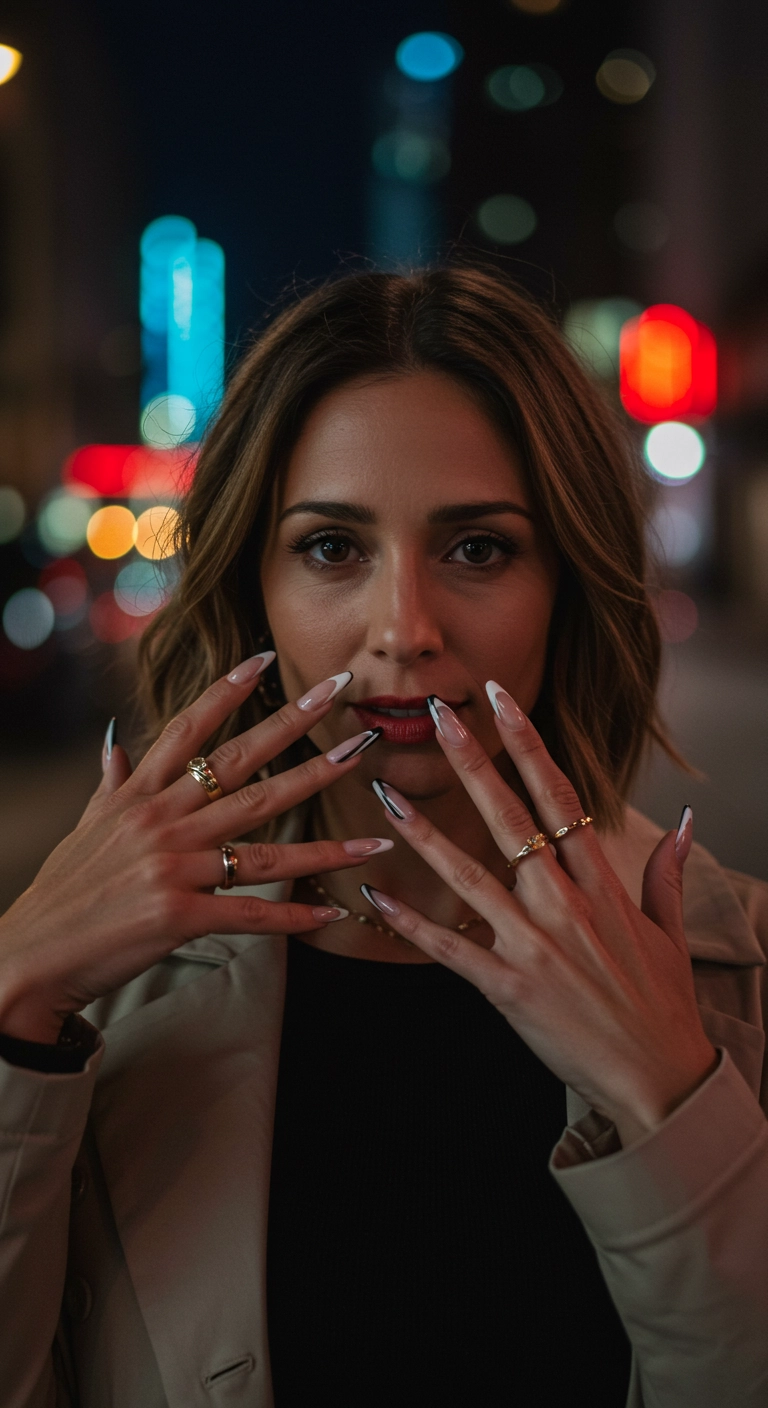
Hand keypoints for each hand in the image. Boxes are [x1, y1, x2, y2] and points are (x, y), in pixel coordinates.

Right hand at [0, 657, 384, 1042]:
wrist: (29, 957)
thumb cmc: (61, 893)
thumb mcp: (85, 828)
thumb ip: (110, 782)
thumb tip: (116, 740)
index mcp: (138, 796)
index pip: (189, 729)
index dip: (228, 692)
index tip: (266, 659)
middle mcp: (160, 822)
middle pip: (243, 769)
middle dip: (300, 732)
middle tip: (346, 701)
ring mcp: (172, 867)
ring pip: (264, 842)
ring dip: (326, 838)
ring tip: (377, 826)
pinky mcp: (179, 916)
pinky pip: (251, 912)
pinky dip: (294, 914)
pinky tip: (334, 910)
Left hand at [364, 686, 716, 1147]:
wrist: (659, 1079)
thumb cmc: (663, 1006)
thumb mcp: (672, 932)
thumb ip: (667, 872)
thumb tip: (683, 819)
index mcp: (602, 885)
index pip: (561, 796)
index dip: (529, 743)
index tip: (502, 700)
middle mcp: (565, 904)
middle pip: (512, 819)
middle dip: (473, 764)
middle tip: (438, 717)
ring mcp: (535, 944)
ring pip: (470, 875)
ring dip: (424, 833)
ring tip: (386, 795)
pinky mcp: (509, 987)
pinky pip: (450, 947)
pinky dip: (411, 922)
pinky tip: (376, 895)